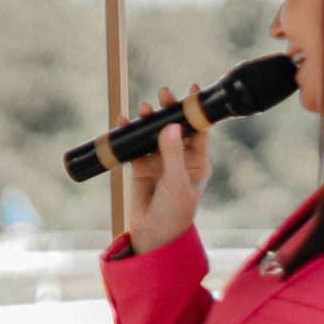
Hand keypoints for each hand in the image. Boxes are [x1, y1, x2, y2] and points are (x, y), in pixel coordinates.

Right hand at [123, 83, 211, 254]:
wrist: (153, 233)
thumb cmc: (175, 211)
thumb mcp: (176, 181)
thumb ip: (172, 154)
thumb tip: (170, 126)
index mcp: (197, 162)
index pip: (199, 131)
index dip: (196, 111)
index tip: (194, 90)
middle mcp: (180, 159)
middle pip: (175, 128)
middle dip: (169, 110)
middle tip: (164, 94)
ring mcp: (160, 162)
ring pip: (154, 135)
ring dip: (148, 120)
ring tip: (142, 108)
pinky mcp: (141, 168)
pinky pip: (135, 146)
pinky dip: (129, 134)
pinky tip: (124, 123)